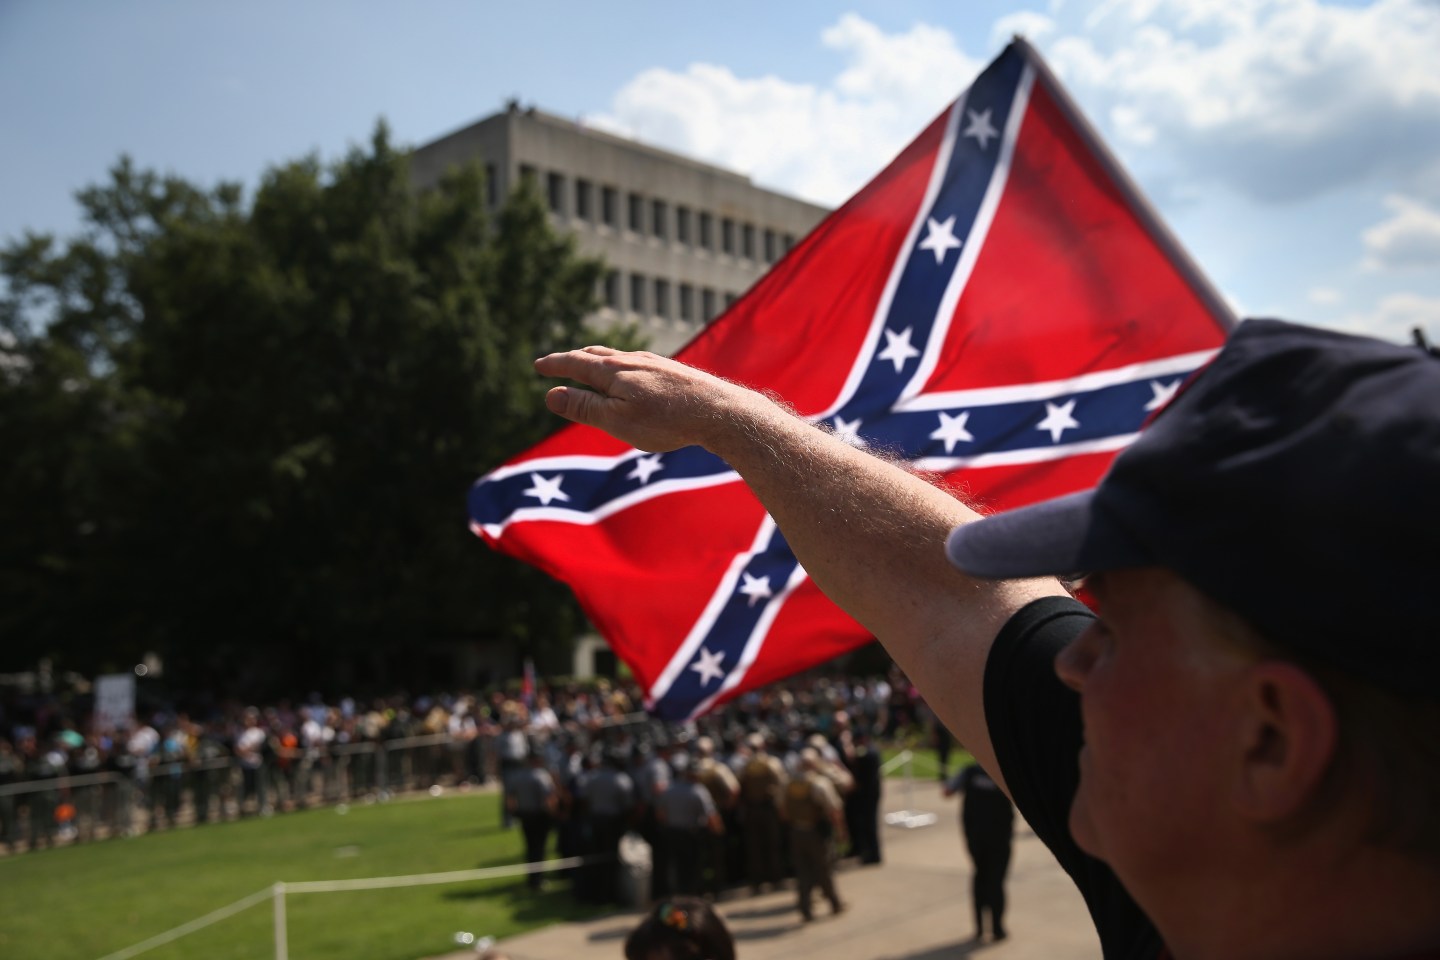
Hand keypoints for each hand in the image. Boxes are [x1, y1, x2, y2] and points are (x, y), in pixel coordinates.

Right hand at [535, 346, 765, 454]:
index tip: (539, 366)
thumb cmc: (666, 420)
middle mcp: (632, 360)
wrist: (719, 411)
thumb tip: (551, 395)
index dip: (555, 366)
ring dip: (600, 362)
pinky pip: (639, 366)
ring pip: (619, 359)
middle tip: (560, 363)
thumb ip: (584, 407)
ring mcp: (655, 364)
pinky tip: (633, 379)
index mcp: (613, 370)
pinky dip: (623, 369)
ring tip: (593, 368)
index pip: (575, 363)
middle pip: (597, 355)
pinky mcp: (673, 372)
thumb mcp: (617, 420)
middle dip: (575, 359)